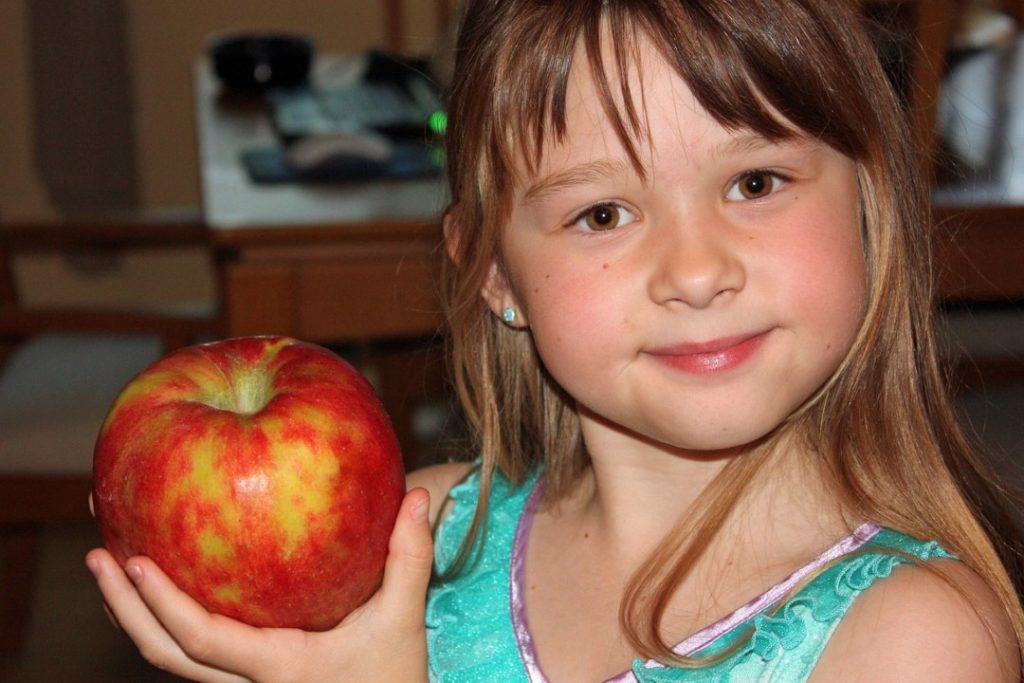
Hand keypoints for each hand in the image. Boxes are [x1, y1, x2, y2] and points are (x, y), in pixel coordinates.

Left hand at [86, 488, 432, 682]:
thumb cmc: (394, 678)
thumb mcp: (403, 620)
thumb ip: (409, 558)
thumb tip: (419, 495)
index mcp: (276, 668)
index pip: (200, 639)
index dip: (160, 603)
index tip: (131, 560)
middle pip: (162, 655)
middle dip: (122, 608)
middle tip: (96, 556)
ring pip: (170, 660)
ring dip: (134, 616)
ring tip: (112, 567)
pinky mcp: (247, 680)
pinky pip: (191, 654)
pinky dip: (164, 622)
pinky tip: (163, 587)